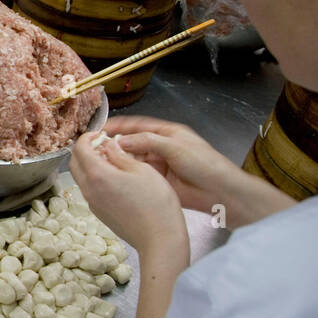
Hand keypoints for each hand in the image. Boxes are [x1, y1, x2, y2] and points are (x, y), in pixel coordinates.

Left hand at [70, 133, 187, 256]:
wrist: (159, 239)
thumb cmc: (156, 204)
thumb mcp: (141, 169)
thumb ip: (120, 155)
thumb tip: (108, 145)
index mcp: (97, 175)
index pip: (80, 149)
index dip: (88, 137)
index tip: (100, 134)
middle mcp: (89, 190)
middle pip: (74, 163)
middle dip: (84, 149)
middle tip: (102, 144)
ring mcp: (93, 204)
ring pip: (81, 177)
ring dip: (90, 164)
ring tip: (112, 159)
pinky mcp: (99, 213)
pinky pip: (90, 190)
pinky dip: (96, 178)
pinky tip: (115, 177)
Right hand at [102, 116, 294, 227]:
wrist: (220, 192)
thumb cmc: (204, 164)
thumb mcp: (175, 147)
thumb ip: (147, 141)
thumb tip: (120, 141)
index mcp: (168, 133)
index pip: (139, 125)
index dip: (120, 125)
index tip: (101, 128)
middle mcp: (162, 147)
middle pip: (134, 142)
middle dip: (116, 144)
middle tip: (96, 149)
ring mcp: (160, 164)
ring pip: (134, 159)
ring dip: (120, 160)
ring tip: (101, 162)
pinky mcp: (158, 181)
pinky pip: (139, 174)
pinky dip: (127, 173)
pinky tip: (114, 175)